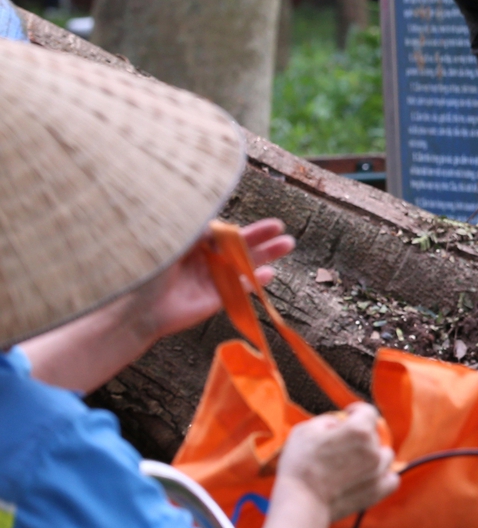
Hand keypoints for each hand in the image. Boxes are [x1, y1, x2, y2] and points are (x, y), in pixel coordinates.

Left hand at [124, 219, 294, 345]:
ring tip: (287, 244)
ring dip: (266, 255)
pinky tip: (270, 273)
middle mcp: (205, 260)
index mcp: (192, 245)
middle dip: (259, 235)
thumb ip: (196, 231)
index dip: (237, 226)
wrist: (139, 310)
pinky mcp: (217, 299)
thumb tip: (219, 220)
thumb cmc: (150, 273)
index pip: (220, 232)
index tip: (243, 217)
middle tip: (279, 226)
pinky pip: (241, 288)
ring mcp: (212, 279)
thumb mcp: (173, 243)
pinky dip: (255, 281)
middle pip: (238, 245)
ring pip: (245, 264)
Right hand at [276, 405, 399, 519]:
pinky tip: (369, 477)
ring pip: (385, 455)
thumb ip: (328, 420)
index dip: (357, 411)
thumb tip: (339, 423)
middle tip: (339, 447)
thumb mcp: (305, 430)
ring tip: (352, 464)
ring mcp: (378, 470)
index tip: (348, 416)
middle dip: (359, 436)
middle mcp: (373, 448)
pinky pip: (392, 479)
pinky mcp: (378, 491)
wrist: (301, 503)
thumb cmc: (299, 466)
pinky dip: (383, 476)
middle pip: (374, 435)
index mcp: (359, 430)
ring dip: (372, 456)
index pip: (367, 412)